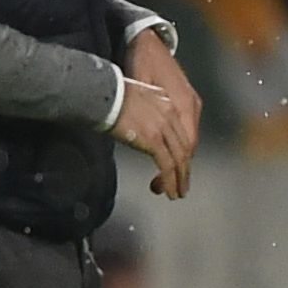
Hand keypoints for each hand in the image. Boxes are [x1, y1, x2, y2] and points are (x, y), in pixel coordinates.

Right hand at [111, 61, 199, 201]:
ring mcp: (163, 129)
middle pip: (184, 147)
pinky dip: (170, 181)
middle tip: (183, 184)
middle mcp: (170, 116)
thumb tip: (140, 128)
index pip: (182, 133)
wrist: (103, 95)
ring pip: (179, 159)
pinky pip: (167, 165)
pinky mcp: (153, 141)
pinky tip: (169, 191)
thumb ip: (145, 113)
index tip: (180, 165)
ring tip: (178, 192)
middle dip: (184, 169)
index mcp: (167, 105)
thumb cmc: (111, 96)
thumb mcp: (137, 101)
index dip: (182, 152)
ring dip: (179, 179)